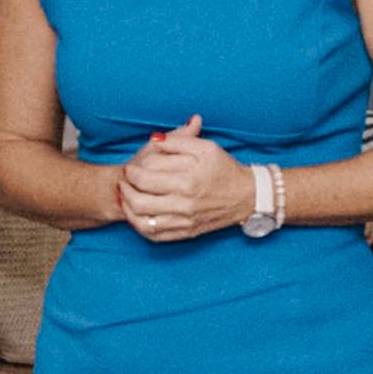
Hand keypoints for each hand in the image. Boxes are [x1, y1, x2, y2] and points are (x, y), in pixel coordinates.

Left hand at [111, 119, 250, 242]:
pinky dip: (139, 226)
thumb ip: (179, 140)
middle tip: (125, 181)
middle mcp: (185, 203)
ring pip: (143, 221)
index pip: (147, 176)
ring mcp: (185, 221)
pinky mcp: (186, 232)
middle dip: (126, 189)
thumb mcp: (206, 147)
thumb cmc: (225, 169)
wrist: (248, 196)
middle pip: (140, 200)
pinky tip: (137, 214)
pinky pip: (154, 235)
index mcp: (188, 180)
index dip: (133, 170)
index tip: (131, 166)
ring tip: (126, 196)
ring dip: (129, 208)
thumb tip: (154, 138)